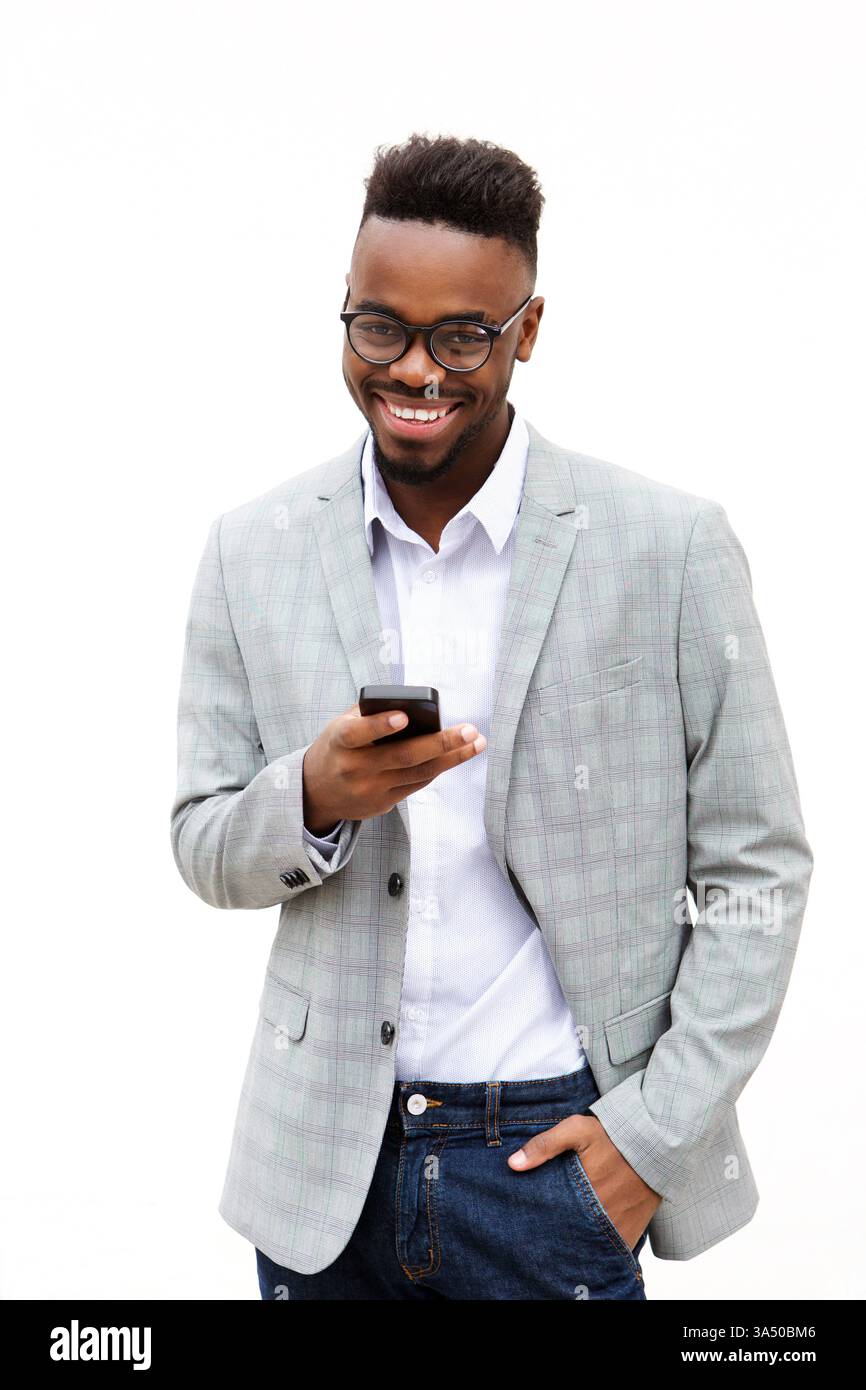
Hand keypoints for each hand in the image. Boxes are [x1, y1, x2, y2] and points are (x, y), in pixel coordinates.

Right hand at [302, 702, 486, 833]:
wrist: (316, 792)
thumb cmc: (336, 748)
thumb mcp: (340, 725)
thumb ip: (369, 713)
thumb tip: (410, 702)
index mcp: (340, 742)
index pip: (358, 734)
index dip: (380, 726)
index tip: (404, 716)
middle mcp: (355, 769)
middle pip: (403, 757)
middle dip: (440, 743)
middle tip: (469, 730)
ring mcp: (370, 790)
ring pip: (418, 774)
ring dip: (452, 758)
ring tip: (476, 743)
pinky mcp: (382, 804)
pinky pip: (417, 784)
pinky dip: (438, 768)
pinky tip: (457, 756)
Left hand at [508, 1113, 661, 1250]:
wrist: (657, 1142)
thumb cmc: (613, 1135)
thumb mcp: (577, 1129)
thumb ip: (544, 1145)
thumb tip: (513, 1164)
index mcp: (584, 1189)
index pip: (553, 1214)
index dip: (541, 1218)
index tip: (531, 1218)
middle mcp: (602, 1212)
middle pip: (570, 1231)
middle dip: (558, 1231)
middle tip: (547, 1227)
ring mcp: (618, 1224)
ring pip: (590, 1242)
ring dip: (578, 1239)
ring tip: (566, 1232)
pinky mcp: (632, 1229)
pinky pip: (612, 1247)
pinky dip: (600, 1246)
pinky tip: (589, 1237)